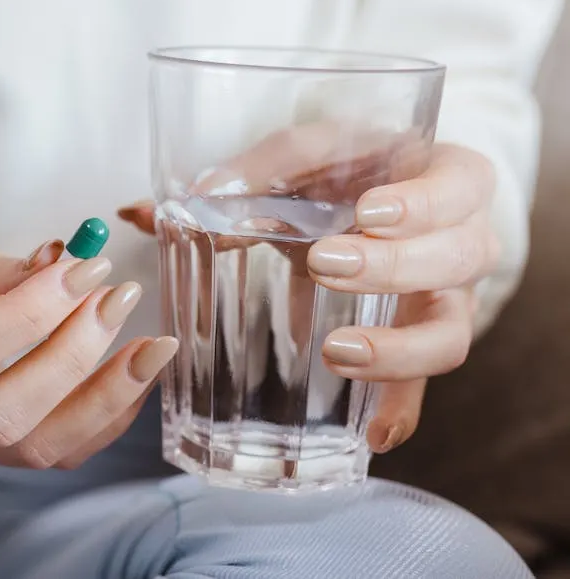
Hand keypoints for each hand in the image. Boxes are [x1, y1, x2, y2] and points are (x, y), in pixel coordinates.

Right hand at [0, 222, 177, 468]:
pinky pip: (52, 451)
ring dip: (105, 399)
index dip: (31, 312)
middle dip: (76, 356)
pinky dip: (103, 420)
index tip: (86, 267)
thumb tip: (67, 272)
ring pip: (35, 448)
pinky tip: (135, 377)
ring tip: (152, 347)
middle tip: (119, 297)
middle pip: (2, 414)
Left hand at [120, 138, 496, 453]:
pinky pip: (425, 383)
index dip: (423, 201)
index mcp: (438, 175)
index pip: (458, 183)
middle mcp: (457, 239)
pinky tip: (373, 434)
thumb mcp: (300, 161)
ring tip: (337, 354)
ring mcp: (445, 297)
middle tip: (326, 263)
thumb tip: (135, 213)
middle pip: (458, 257)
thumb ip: (233, 180)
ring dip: (399, 349)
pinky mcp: (420, 339)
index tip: (368, 211)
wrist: (378, 200)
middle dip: (394, 265)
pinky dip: (401, 409)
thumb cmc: (344, 172)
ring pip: (451, 330)